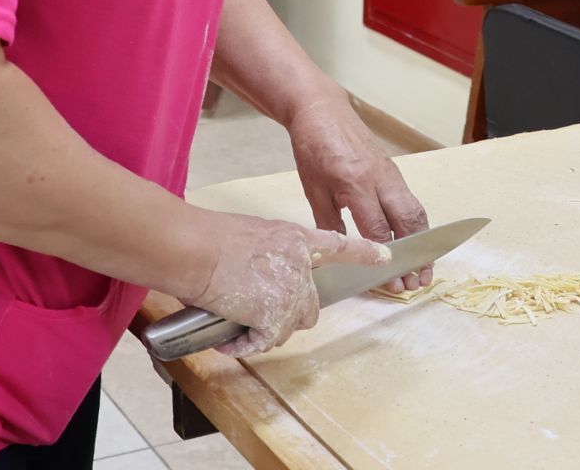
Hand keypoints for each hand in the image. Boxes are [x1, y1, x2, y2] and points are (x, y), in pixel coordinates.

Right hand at [187, 213, 389, 356]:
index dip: (363, 252)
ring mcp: (290, 292)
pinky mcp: (274, 316)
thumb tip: (261, 276)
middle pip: (310, 307)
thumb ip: (271, 255)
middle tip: (255, 311)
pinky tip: (228, 338)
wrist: (197, 249)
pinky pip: (262, 342)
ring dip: (262, 331)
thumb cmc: (212, 238)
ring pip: (286, 329)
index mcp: (297, 239)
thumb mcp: (255, 235)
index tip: (383, 256)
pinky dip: (243, 345)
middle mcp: (301, 266)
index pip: (339, 245)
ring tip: (234, 319)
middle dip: (285, 316)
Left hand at [287, 93, 432, 291]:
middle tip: (418, 282)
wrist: (323, 110)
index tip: (392, 283)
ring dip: (423, 242)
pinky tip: (417, 242)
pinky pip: (411, 201)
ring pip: (415, 211)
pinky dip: (417, 225)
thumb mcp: (313, 189)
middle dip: (415, 255)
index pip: (379, 229)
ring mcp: (391, 173)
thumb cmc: (313, 149)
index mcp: (355, 183)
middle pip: (407, 222)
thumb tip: (342, 254)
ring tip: (425, 268)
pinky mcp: (394, 170)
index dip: (387, 259)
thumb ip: (329, 223)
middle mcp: (380, 178)